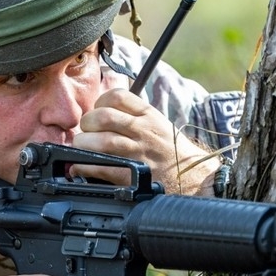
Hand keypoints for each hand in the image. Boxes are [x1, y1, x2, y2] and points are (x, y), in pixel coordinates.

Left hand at [72, 88, 220, 194]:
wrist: (195, 178)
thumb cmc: (173, 152)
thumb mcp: (160, 124)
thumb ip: (135, 116)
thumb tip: (103, 112)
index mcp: (149, 115)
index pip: (117, 96)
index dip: (100, 102)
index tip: (97, 110)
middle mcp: (143, 131)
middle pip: (104, 117)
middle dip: (88, 123)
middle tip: (87, 131)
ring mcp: (138, 153)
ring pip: (101, 141)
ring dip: (84, 145)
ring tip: (83, 148)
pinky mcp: (132, 175)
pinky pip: (101, 166)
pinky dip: (84, 166)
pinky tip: (80, 166)